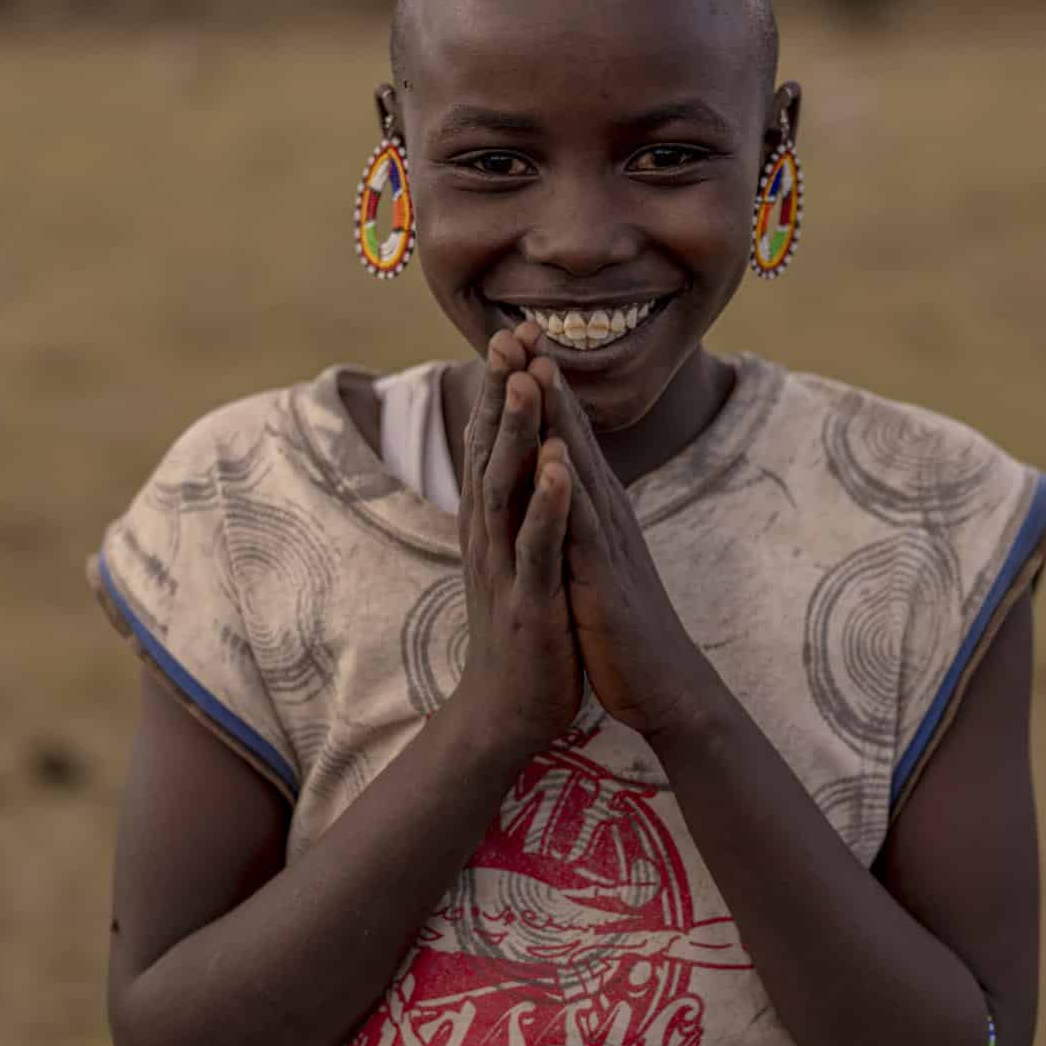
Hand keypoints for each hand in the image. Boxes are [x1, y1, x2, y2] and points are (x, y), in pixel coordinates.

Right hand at [448, 327, 581, 747]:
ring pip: (505, 488)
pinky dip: (545, 504)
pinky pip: (536, 546)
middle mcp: (489, 536)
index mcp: (491, 523)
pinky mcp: (528, 601)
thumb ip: (516, 510)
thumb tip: (522, 460)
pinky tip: (556, 468)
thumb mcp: (517, 559)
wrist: (508, 713)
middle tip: (509, 333)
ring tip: (526, 381)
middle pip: (489, 450)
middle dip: (500, 391)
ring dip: (515, 434)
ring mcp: (505, 567)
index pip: (492, 442)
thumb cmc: (523, 630)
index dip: (501, 387)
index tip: (515, 332)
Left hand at [533, 354, 721, 740]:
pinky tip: (554, 456)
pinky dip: (567, 490)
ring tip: (533, 368)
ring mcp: (608, 543)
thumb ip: (582, 518)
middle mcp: (606, 514)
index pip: (564, 436)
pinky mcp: (605, 579)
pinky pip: (583, 529)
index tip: (514, 341)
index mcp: (597, 510)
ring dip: (555, 418)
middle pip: (570, 435)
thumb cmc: (623, 627)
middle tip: (518, 326)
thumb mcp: (595, 561)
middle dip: (542, 381)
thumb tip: (566, 482)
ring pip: (577, 469)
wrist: (663, 686)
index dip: (539, 388)